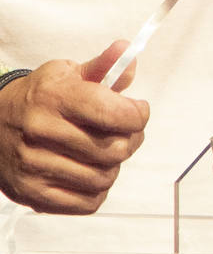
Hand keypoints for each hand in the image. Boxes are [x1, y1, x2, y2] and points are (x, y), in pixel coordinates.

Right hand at [0, 41, 149, 213]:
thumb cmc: (37, 98)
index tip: (138, 111)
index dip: (137, 114)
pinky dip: (98, 189)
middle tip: (125, 133)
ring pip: (104, 178)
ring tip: (104, 152)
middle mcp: (41, 132)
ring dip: (113, 166)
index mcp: (52, 97)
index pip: (112, 112)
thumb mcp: (65, 73)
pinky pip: (88, 202)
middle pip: (113, 149)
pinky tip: (90, 172)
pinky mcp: (33, 194)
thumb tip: (127, 51)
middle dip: (130, 140)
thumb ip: (102, 66)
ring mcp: (34, 167)